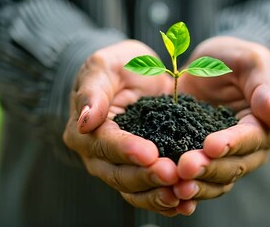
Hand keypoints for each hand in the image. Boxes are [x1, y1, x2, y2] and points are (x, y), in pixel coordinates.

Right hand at [63, 40, 182, 215]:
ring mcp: (120, 166)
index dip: (126, 150)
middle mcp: (99, 155)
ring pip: (134, 190)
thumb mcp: (104, 67)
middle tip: (173, 174)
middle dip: (146, 177)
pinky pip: (150, 192)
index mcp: (86, 131)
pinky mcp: (141, 170)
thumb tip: (84, 120)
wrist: (137, 76)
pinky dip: (166, 200)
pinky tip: (185, 203)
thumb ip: (93, 91)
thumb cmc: (118, 67)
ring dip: (158, 195)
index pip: (104, 144)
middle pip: (119, 174)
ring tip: (182, 194)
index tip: (150, 153)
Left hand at [174, 36, 269, 209]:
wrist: (208, 66)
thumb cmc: (234, 59)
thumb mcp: (250, 61)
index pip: (253, 138)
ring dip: (198, 185)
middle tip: (185, 168)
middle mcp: (249, 147)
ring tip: (176, 186)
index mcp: (266, 124)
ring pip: (218, 179)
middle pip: (235, 165)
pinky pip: (199, 179)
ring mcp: (225, 156)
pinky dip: (188, 186)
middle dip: (211, 168)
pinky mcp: (202, 158)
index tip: (211, 145)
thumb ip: (265, 86)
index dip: (233, 143)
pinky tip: (170, 192)